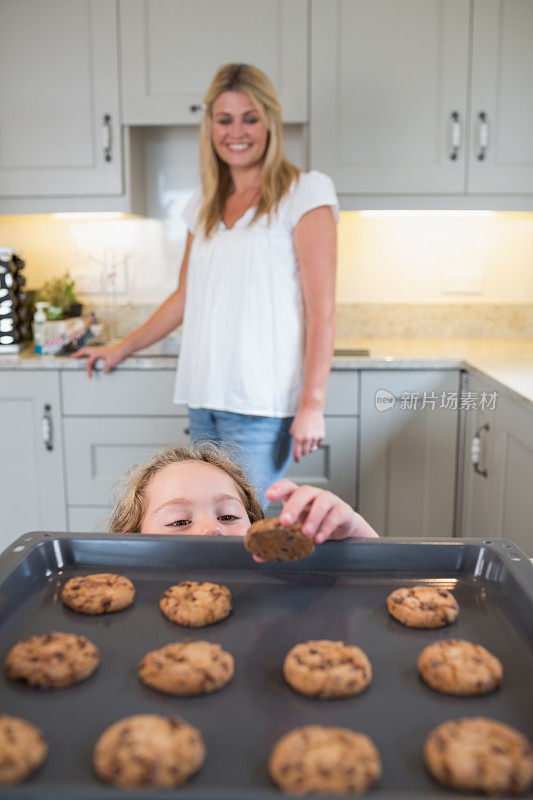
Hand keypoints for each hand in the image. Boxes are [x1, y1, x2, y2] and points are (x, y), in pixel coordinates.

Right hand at [70, 342, 126, 377]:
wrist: (124, 349)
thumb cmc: (117, 354)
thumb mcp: (110, 363)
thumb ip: (105, 368)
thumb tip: (104, 371)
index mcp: (96, 353)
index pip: (89, 362)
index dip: (88, 369)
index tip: (90, 375)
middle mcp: (97, 350)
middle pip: (84, 351)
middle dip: (77, 354)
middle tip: (72, 357)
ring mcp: (100, 350)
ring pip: (88, 350)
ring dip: (83, 353)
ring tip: (78, 355)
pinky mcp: (104, 351)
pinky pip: (94, 351)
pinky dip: (90, 353)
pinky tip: (90, 356)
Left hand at [264, 479, 378, 543]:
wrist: (343, 530)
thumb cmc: (314, 526)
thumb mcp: (296, 533)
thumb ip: (278, 542)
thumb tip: (257, 557)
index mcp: (298, 497)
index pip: (288, 486)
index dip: (278, 488)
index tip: (268, 496)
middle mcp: (314, 495)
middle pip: (303, 492)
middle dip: (293, 506)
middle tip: (284, 522)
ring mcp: (330, 500)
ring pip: (321, 502)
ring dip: (312, 518)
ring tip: (305, 534)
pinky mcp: (344, 510)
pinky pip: (336, 514)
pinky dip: (327, 526)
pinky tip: (319, 539)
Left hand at [289, 406, 324, 461]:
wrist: (311, 410)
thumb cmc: (301, 418)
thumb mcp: (293, 429)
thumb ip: (294, 440)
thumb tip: (296, 449)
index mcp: (298, 437)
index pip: (297, 453)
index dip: (296, 458)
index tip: (297, 460)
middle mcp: (306, 439)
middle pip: (305, 453)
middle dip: (303, 452)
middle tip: (302, 449)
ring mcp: (315, 437)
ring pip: (312, 448)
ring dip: (309, 446)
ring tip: (308, 437)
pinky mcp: (321, 435)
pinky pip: (318, 444)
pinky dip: (315, 442)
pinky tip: (313, 435)